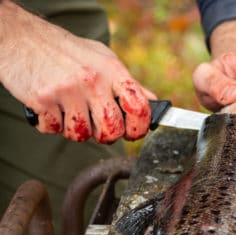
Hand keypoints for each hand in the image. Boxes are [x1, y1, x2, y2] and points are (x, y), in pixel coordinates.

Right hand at [0, 1, 154, 142]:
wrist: (20, 36)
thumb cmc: (66, 51)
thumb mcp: (103, 59)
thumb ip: (128, 83)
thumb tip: (152, 102)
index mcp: (112, 71)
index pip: (139, 108)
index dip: (139, 128)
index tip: (132, 132)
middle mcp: (92, 81)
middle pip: (111, 130)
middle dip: (105, 135)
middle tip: (96, 126)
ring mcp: (67, 91)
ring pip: (81, 135)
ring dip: (74, 129)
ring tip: (68, 110)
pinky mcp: (43, 99)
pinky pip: (53, 129)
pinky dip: (50, 124)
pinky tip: (49, 106)